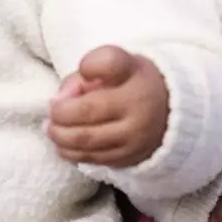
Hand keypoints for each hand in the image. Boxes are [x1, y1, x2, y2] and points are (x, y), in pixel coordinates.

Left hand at [47, 46, 168, 168]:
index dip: (90, 65)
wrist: (171, 114)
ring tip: (51, 128)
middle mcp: (138, 107)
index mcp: (135, 75)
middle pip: (86, 110)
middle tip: (52, 111)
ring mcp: (134, 137)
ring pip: (85, 140)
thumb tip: (60, 98)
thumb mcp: (120, 64)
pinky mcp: (129, 158)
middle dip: (60, 113)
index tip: (84, 70)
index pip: (110, 63)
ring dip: (59, 135)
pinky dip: (70, 151)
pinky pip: (92, 158)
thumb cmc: (134, 83)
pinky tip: (63, 143)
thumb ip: (88, 70)